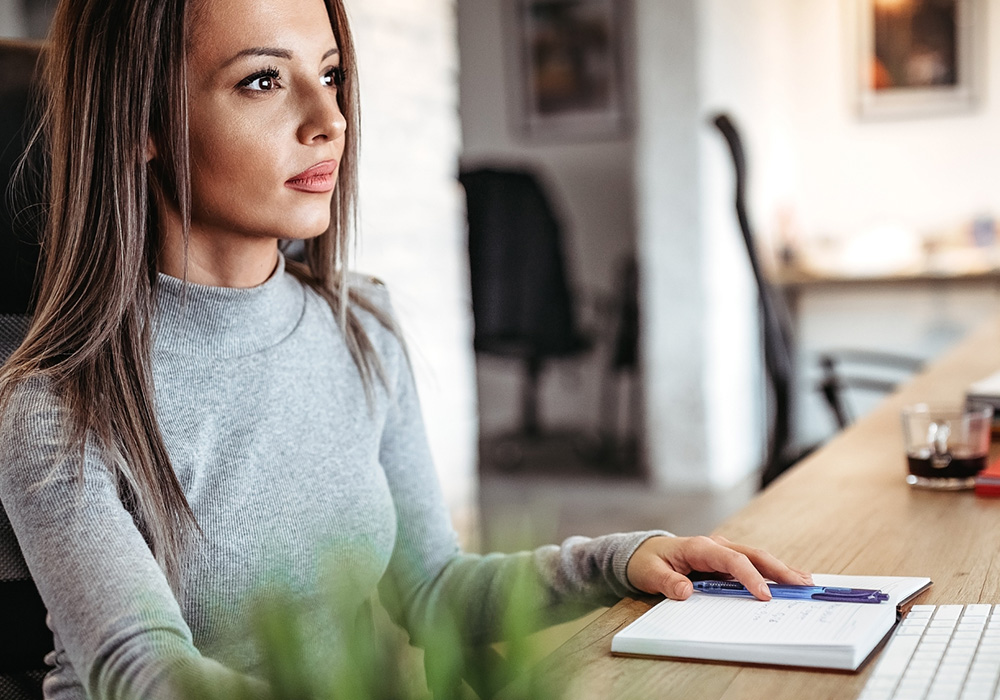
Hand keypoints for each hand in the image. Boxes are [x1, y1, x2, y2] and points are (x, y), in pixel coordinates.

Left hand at [626, 535, 811, 600]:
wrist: (642, 554)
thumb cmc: (646, 562)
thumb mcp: (650, 573)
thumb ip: (667, 583)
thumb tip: (685, 592)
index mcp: (700, 547)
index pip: (732, 559)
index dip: (750, 576)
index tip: (764, 595)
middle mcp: (715, 546)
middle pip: (753, 555)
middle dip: (779, 569)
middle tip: (803, 584)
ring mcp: (722, 553)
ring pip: (756, 559)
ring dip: (780, 570)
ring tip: (805, 582)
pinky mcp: (724, 562)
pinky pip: (750, 566)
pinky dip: (770, 574)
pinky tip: (787, 582)